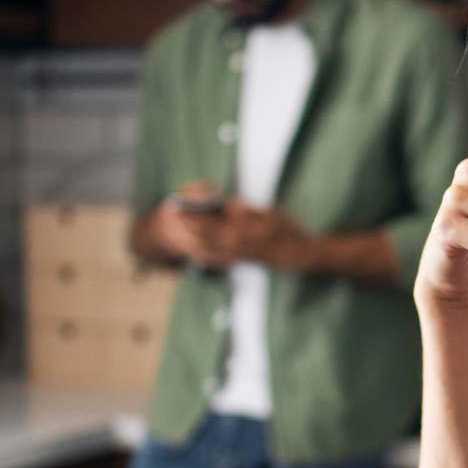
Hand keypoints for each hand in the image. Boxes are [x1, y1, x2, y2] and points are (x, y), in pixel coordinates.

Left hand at [145, 198, 310, 269]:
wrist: (299, 255)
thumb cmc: (286, 230)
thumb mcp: (271, 213)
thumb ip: (248, 211)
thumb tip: (228, 205)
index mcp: (247, 230)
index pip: (214, 223)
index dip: (194, 216)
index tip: (179, 206)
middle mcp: (240, 245)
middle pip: (205, 236)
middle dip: (185, 226)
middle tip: (168, 214)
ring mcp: (238, 255)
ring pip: (207, 248)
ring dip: (187, 238)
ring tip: (173, 226)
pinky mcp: (238, 261)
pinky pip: (214, 258)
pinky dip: (199, 251)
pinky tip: (189, 245)